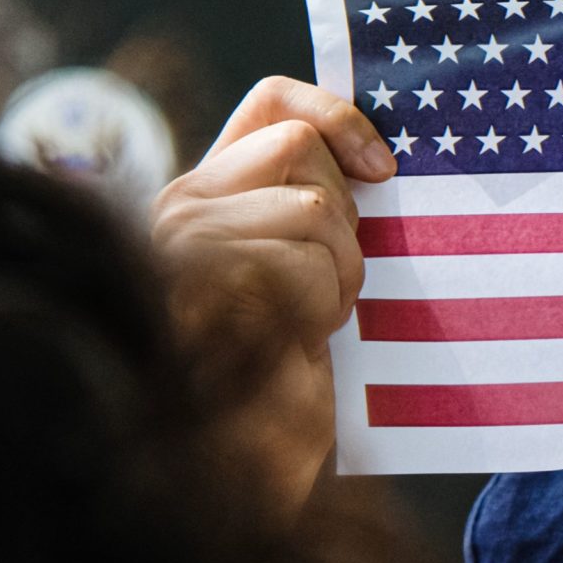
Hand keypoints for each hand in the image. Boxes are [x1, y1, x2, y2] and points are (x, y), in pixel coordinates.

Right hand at [151, 77, 395, 509]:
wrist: (245, 463)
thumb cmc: (285, 373)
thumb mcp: (306, 273)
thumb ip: (314, 207)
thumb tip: (376, 158)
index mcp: (206, 191)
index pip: (273, 100)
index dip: (336, 115)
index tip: (382, 169)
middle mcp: (181, 204)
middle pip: (303, 151)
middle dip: (343, 225)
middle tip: (325, 292)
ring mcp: (182, 237)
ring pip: (310, 209)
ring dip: (335, 274)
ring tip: (305, 323)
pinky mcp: (195, 273)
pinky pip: (299, 258)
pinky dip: (320, 304)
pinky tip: (291, 338)